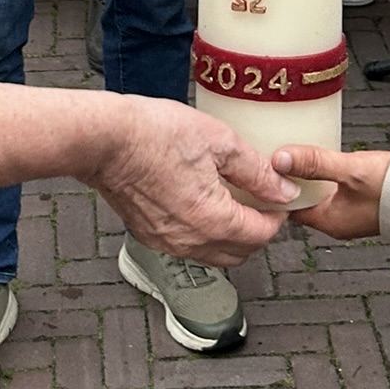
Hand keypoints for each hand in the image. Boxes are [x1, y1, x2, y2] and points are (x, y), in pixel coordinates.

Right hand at [91, 98, 298, 265]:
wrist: (105, 140)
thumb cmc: (156, 134)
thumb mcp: (220, 142)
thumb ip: (257, 172)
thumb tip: (284, 191)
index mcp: (214, 221)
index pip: (263, 235)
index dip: (278, 216)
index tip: (280, 196)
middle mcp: (191, 242)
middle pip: (241, 253)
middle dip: (258, 230)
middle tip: (261, 201)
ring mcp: (167, 243)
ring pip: (214, 254)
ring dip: (231, 236)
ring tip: (232, 201)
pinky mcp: (148, 235)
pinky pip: (187, 246)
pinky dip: (204, 233)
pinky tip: (201, 202)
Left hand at [271, 145, 389, 240]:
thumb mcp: (350, 170)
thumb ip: (315, 162)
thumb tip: (280, 158)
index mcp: (329, 222)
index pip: (287, 209)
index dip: (274, 189)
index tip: (264, 167)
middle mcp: (337, 222)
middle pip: (301, 201)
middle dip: (289, 180)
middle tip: (276, 155)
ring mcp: (349, 214)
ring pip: (317, 194)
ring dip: (307, 177)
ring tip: (296, 153)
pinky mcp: (361, 202)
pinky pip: (332, 190)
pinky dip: (324, 176)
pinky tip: (324, 159)